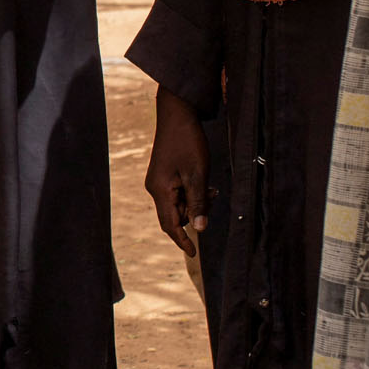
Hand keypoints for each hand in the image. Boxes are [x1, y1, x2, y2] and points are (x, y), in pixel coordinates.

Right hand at [145, 87, 211, 258]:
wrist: (176, 114)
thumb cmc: (187, 142)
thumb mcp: (198, 174)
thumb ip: (199, 202)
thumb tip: (200, 228)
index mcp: (160, 190)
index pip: (170, 224)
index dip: (182, 240)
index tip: (194, 254)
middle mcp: (155, 188)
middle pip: (174, 215)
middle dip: (194, 215)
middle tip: (213, 199)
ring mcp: (158, 181)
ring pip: (178, 203)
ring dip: (195, 202)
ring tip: (211, 188)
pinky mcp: (164, 174)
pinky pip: (178, 193)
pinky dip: (192, 193)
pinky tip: (204, 183)